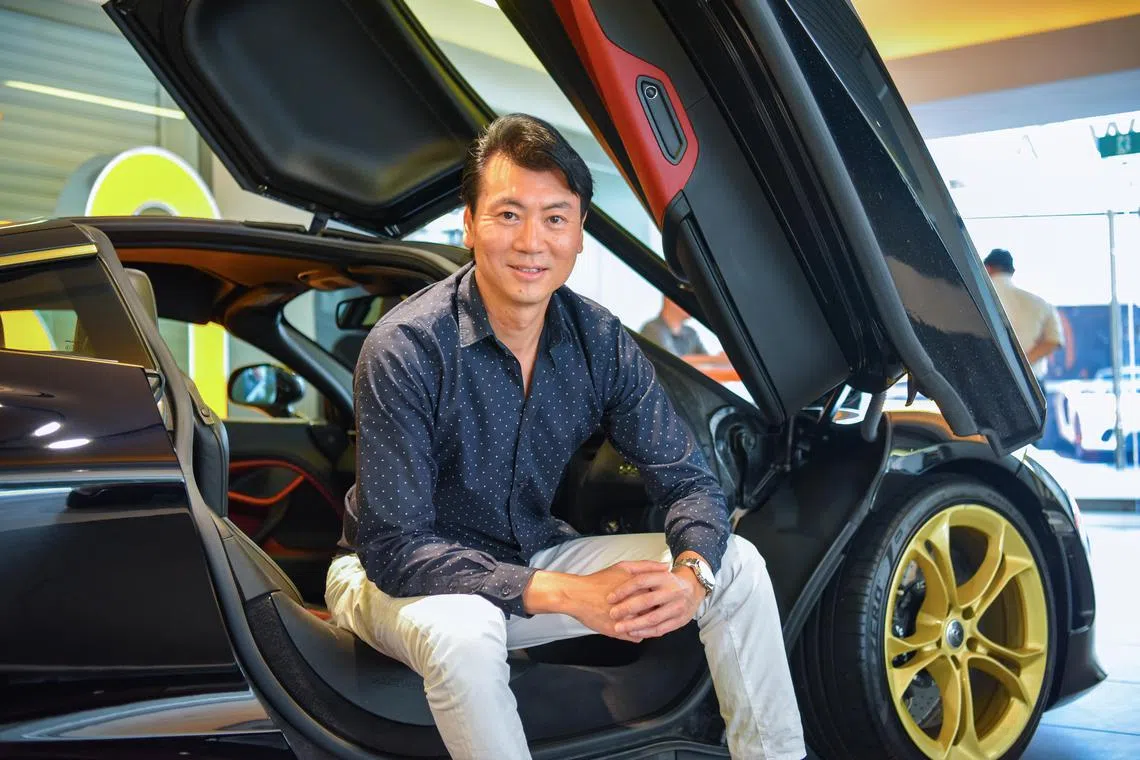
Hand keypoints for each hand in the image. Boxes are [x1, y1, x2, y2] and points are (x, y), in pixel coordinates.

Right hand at [526, 563, 652, 641]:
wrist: (577, 596)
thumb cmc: (600, 580)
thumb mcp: (623, 567)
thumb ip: (646, 566)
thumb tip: (666, 566)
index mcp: (639, 590)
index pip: (661, 597)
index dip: (661, 597)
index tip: (660, 596)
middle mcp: (635, 607)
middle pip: (656, 613)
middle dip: (657, 611)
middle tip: (653, 608)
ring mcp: (627, 622)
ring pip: (648, 628)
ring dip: (648, 625)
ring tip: (643, 618)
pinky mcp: (618, 633)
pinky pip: (636, 637)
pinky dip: (637, 633)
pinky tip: (634, 626)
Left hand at [607, 559, 705, 639]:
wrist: (695, 588)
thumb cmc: (669, 580)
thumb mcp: (658, 570)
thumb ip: (642, 570)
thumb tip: (621, 575)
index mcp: (664, 577)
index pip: (640, 581)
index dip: (623, 590)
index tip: (610, 598)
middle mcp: (672, 591)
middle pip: (646, 601)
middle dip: (626, 608)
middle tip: (612, 614)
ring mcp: (677, 607)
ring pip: (652, 618)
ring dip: (633, 624)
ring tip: (619, 627)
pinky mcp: (680, 621)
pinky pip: (660, 629)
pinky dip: (645, 632)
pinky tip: (633, 633)